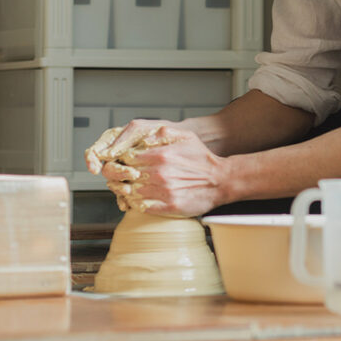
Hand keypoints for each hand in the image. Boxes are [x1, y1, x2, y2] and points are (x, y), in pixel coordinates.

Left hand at [86, 121, 226, 215]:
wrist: (221, 180)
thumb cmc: (202, 159)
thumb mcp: (186, 137)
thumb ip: (163, 133)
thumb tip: (142, 137)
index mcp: (161, 155)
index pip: (125, 158)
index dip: (120, 160)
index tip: (124, 163)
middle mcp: (160, 174)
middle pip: (124, 176)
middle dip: (120, 176)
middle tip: (123, 176)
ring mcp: (163, 191)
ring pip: (129, 192)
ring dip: (126, 190)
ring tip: (130, 187)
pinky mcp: (168, 207)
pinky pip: (141, 206)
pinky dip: (135, 203)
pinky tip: (140, 198)